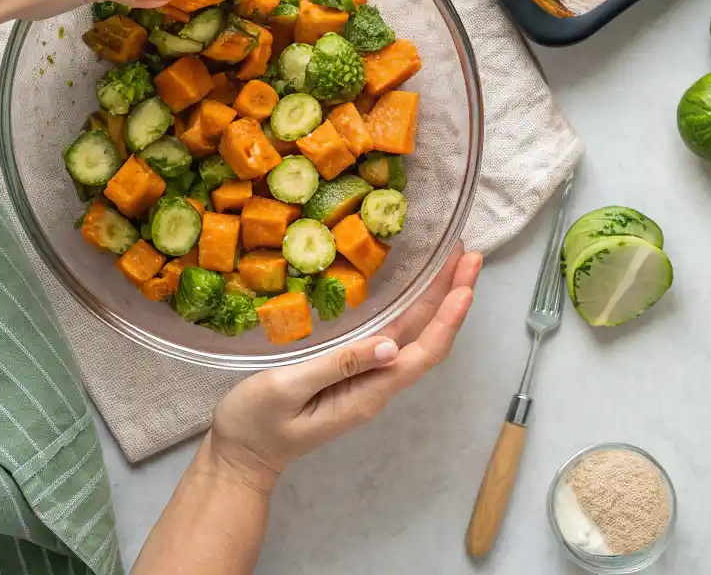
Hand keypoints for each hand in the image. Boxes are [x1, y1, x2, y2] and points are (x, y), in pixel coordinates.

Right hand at [208, 246, 482, 491]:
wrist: (240, 455)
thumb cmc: (256, 422)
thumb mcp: (288, 388)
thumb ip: (337, 366)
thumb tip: (391, 345)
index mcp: (367, 392)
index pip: (422, 353)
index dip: (447, 318)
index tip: (466, 284)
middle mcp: (375, 386)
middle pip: (426, 340)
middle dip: (451, 297)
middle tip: (470, 255)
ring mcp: (365, 380)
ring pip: (412, 337)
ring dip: (435, 301)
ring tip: (450, 264)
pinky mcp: (351, 373)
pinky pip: (391, 338)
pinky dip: (408, 310)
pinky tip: (409, 291)